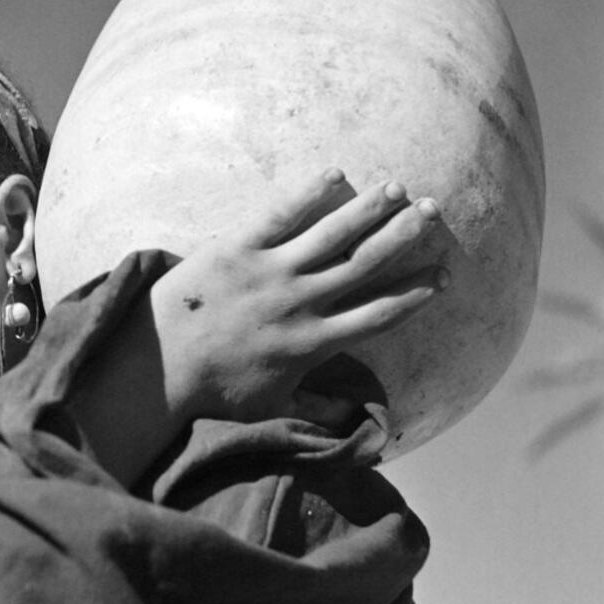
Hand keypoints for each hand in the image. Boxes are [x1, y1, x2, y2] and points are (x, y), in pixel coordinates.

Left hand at [150, 168, 448, 426]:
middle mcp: (302, 303)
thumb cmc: (214, 393)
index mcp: (315, 342)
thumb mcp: (273, 409)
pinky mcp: (236, 248)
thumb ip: (321, 409)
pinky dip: (310, 193)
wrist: (159, 367)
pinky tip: (335, 174)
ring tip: (396, 188)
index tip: (444, 274)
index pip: (381, 313)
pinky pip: (281, 214)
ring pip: (333, 234)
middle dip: (404, 236)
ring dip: (370, 210)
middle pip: (366, 263)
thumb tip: (367, 429)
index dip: (416, 292)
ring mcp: (270, 273)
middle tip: (433, 211)